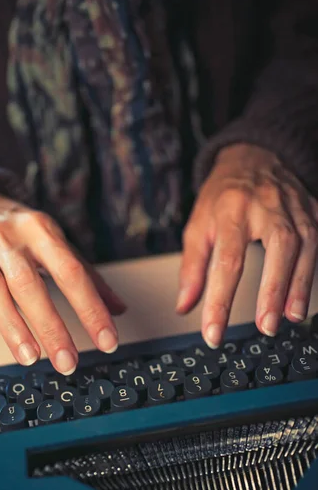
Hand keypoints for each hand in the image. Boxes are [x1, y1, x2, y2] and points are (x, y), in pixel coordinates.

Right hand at [0, 190, 125, 372]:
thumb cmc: (20, 233)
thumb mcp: (55, 243)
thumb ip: (87, 276)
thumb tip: (118, 310)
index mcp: (41, 231)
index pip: (71, 271)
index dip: (90, 308)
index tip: (106, 340)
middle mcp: (8, 240)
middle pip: (30, 284)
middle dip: (51, 326)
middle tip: (67, 362)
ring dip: (13, 327)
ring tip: (31, 357)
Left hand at [176, 144, 317, 347]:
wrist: (252, 157)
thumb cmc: (223, 196)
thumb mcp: (197, 225)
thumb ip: (192, 268)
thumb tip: (184, 306)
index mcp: (231, 210)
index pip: (227, 261)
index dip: (220, 300)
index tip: (214, 332)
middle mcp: (266, 206)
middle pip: (277, 247)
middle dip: (272, 290)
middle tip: (265, 326)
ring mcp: (294, 207)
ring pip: (305, 245)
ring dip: (299, 285)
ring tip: (289, 317)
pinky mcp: (312, 210)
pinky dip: (312, 272)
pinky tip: (304, 297)